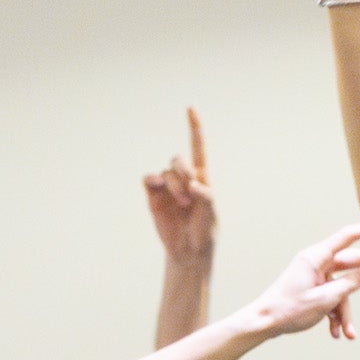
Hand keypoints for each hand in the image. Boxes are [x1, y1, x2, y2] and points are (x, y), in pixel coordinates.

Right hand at [143, 111, 216, 262]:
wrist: (188, 249)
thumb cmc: (204, 231)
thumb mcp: (211, 215)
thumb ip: (207, 197)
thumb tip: (196, 184)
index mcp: (202, 179)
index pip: (198, 150)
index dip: (194, 130)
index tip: (190, 109)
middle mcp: (183, 179)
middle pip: (178, 160)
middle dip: (184, 173)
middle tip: (190, 196)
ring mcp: (167, 186)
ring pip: (166, 172)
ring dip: (175, 185)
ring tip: (183, 203)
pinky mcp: (153, 195)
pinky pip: (149, 179)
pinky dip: (154, 181)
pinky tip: (158, 189)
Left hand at [242, 224, 359, 339]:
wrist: (265, 323)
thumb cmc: (289, 309)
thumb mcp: (325, 299)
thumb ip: (349, 284)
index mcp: (314, 259)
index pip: (343, 239)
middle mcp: (315, 265)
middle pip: (347, 265)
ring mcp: (314, 278)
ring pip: (340, 289)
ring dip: (345, 312)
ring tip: (348, 333)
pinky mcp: (312, 290)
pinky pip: (331, 299)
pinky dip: (335, 316)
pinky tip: (336, 332)